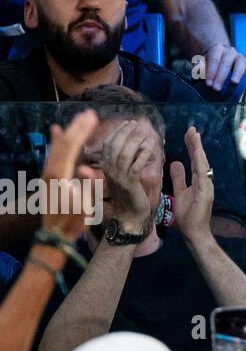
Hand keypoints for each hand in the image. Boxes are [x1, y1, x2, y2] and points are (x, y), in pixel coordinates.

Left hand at [41, 110, 98, 240]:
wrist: (54, 236)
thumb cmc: (73, 223)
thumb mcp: (85, 207)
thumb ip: (88, 188)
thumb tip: (90, 171)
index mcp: (60, 177)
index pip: (71, 148)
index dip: (81, 132)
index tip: (93, 119)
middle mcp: (50, 172)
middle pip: (63, 145)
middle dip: (76, 128)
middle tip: (89, 113)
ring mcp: (47, 175)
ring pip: (56, 148)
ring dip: (68, 132)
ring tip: (78, 119)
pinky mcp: (47, 178)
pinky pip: (52, 155)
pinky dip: (55, 141)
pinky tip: (55, 131)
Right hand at [100, 121, 155, 231]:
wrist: (129, 217)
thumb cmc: (129, 196)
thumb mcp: (123, 176)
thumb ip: (123, 161)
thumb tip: (130, 144)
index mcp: (106, 168)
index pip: (107, 145)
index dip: (117, 132)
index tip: (127, 123)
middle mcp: (109, 172)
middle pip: (114, 147)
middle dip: (125, 132)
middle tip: (136, 124)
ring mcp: (118, 178)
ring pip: (124, 155)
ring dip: (134, 141)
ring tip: (144, 133)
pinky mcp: (129, 185)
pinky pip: (135, 166)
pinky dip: (142, 155)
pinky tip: (150, 148)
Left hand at [169, 127, 213, 240]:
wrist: (195, 233)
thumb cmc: (189, 216)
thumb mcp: (180, 193)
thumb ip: (179, 178)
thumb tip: (175, 162)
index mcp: (199, 180)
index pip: (195, 159)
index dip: (192, 146)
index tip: (189, 133)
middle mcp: (205, 180)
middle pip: (200, 158)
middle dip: (195, 143)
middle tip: (191, 129)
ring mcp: (207, 185)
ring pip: (202, 163)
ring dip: (198, 149)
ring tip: (194, 136)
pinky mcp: (205, 192)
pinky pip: (202, 174)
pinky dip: (200, 163)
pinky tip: (197, 153)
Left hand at [202, 42, 245, 89]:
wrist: (222, 57)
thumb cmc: (211, 65)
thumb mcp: (202, 64)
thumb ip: (199, 69)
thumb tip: (197, 77)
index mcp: (217, 49)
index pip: (214, 59)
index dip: (211, 72)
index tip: (208, 84)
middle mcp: (230, 51)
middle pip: (226, 62)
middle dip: (221, 76)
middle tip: (216, 88)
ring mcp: (240, 57)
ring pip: (240, 63)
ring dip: (236, 73)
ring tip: (234, 82)